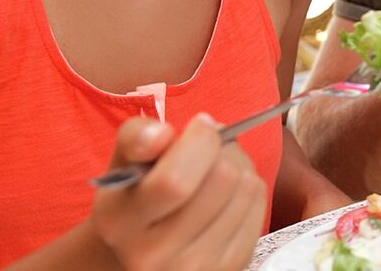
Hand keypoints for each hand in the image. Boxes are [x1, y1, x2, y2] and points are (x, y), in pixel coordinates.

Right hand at [90, 114, 266, 269]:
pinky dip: (248, 188)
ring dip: (239, 164)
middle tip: (210, 147)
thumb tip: (162, 134)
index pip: (175, 181)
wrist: (143, 247)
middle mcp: (156, 255)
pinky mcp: (230, 267)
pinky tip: (227, 193)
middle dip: (223, 148)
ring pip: (247, 188)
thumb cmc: (136, 195)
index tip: (200, 125)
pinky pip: (259, 206)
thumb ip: (136, 138)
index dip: (200, 141)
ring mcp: (197, 267)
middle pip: (223, 179)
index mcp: (121, 223)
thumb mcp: (123, 162)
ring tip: (216, 168)